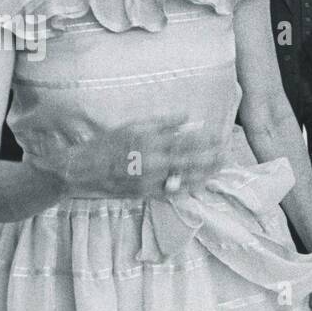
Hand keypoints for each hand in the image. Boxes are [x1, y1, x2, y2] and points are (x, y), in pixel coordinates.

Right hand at [39, 115, 225, 198]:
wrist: (84, 169)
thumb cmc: (107, 144)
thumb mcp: (133, 125)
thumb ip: (161, 122)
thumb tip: (187, 117)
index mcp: (148, 141)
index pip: (183, 139)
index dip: (204, 138)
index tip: (219, 135)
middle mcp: (150, 161)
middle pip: (189, 159)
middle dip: (210, 156)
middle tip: (227, 152)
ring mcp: (148, 179)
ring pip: (183, 177)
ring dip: (205, 172)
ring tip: (220, 167)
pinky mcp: (145, 193)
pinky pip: (171, 192)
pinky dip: (188, 187)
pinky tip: (202, 183)